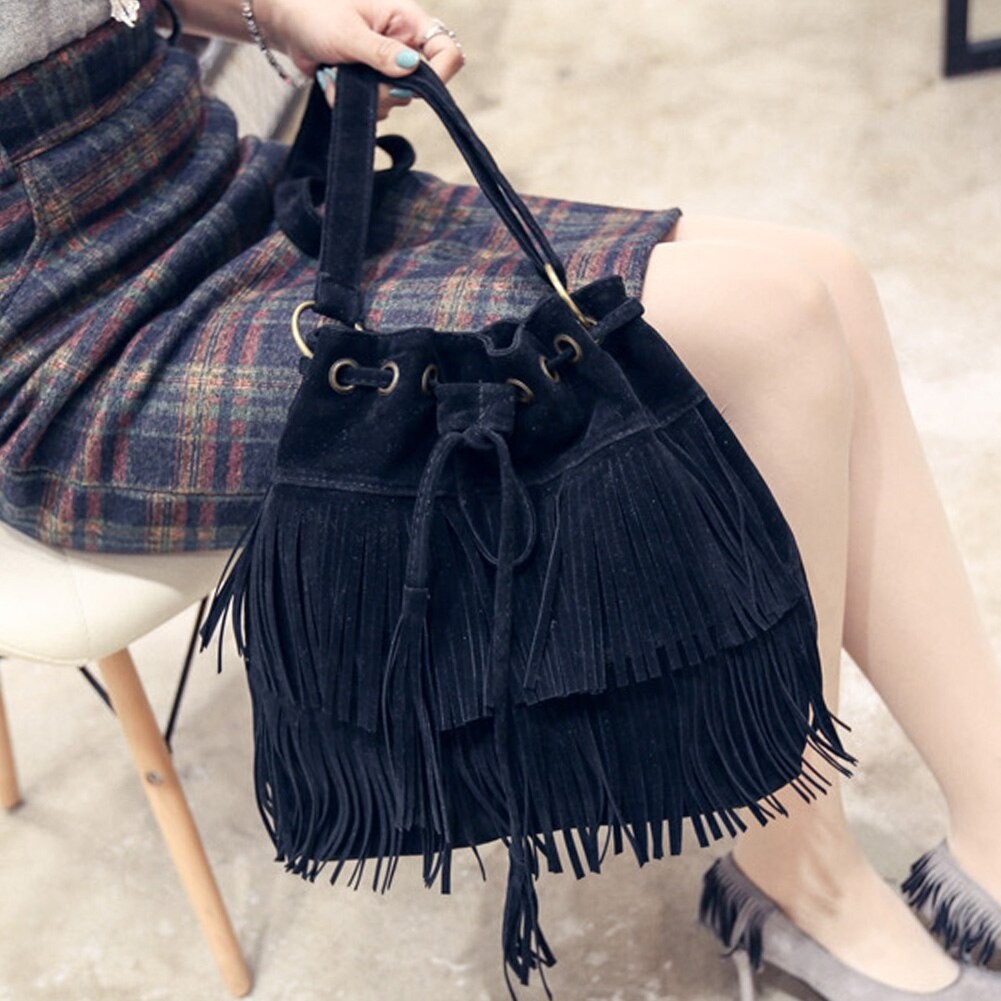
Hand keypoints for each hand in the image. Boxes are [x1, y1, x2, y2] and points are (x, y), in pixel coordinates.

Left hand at [255, 0, 464, 117]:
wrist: (285, 24)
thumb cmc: (313, 13)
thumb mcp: (348, 33)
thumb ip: (381, 53)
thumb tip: (412, 67)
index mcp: (406, 21)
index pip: (446, 50)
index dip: (439, 74)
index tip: (412, 86)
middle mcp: (403, 44)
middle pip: (420, 85)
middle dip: (388, 90)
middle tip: (360, 77)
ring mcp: (388, 66)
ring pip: (396, 100)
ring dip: (367, 97)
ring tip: (339, 74)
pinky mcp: (372, 83)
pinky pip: (377, 108)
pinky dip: (354, 102)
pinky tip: (335, 82)